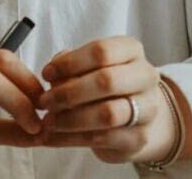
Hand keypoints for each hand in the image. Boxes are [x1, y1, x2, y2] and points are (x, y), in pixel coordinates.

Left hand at [39, 36, 183, 164]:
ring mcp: (146, 108)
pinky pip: (103, 139)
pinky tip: (53, 138)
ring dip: (71, 119)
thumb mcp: (92, 68)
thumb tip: (52, 73)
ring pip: (107, 114)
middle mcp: (144, 76)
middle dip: (69, 93)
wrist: (140, 118)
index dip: (70, 63)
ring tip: (48, 122)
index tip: (46, 73)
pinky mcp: (138, 138)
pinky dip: (72, 139)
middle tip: (45, 102)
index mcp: (132, 51)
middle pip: (106, 81)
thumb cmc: (109, 86)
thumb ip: (72, 66)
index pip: (101, 51)